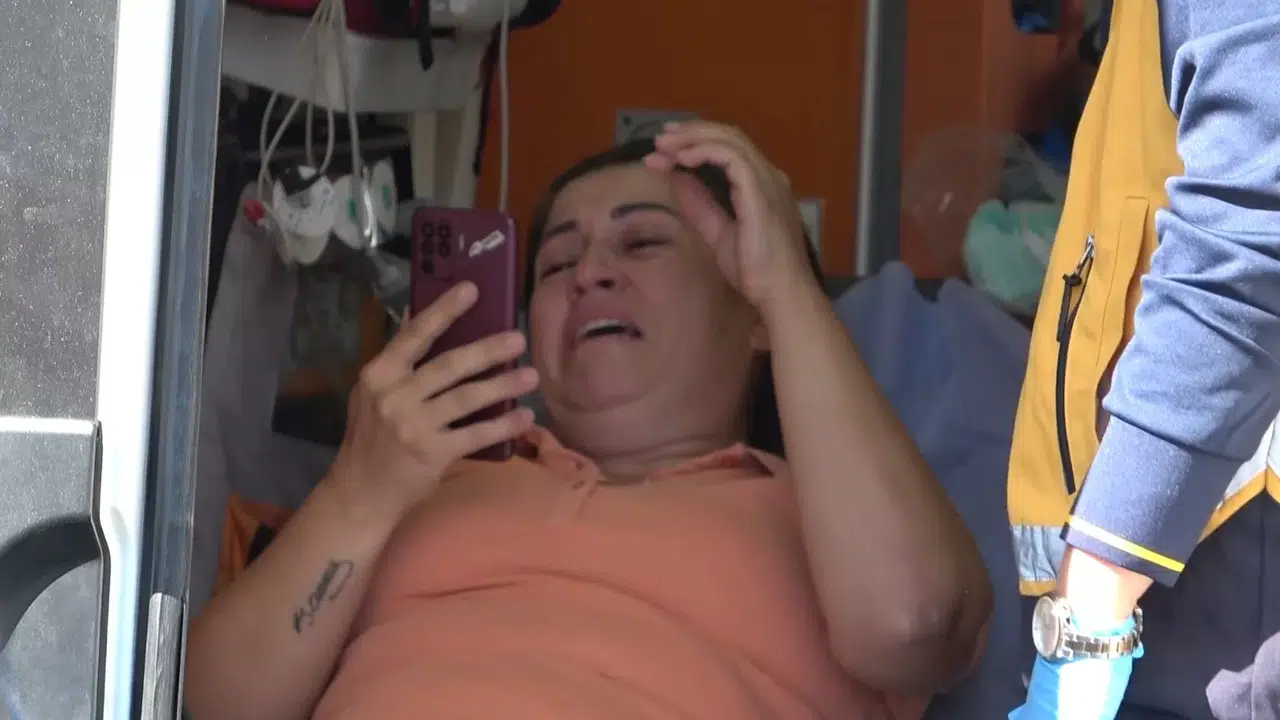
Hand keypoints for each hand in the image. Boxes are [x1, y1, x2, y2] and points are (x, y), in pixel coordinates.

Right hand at [329, 282, 537, 517]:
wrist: (361, 491)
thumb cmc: (372, 438)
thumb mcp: (373, 394)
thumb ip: (399, 362)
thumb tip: (424, 318)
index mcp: (379, 374)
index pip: (415, 335)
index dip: (444, 310)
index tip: (471, 289)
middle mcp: (394, 396)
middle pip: (450, 365)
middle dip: (487, 350)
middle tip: (519, 338)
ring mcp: (413, 425)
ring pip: (468, 397)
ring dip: (504, 385)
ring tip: (531, 375)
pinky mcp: (432, 453)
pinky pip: (476, 434)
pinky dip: (503, 425)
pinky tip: (524, 416)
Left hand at [646, 120, 817, 313]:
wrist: (780, 293)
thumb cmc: (755, 272)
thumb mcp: (718, 233)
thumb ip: (700, 205)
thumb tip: (677, 179)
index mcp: (760, 185)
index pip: (727, 150)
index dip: (693, 145)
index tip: (662, 154)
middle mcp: (768, 176)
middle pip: (728, 136)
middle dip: (690, 133)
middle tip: (660, 139)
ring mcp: (767, 180)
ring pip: (729, 139)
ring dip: (692, 138)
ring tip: (664, 146)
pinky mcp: (760, 190)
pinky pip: (731, 156)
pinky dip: (704, 151)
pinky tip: (682, 159)